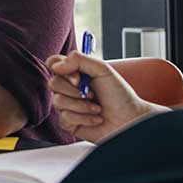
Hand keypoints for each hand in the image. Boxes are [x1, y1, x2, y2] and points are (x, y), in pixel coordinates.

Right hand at [46, 51, 162, 141]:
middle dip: (75, 90)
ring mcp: (68, 106)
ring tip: (97, 108)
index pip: (53, 63)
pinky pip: (65, 118)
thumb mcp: (102, 69)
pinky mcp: (68, 123)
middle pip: (53, 83)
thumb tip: (56, 66)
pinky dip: (84, 118)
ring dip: (82, 106)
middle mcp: (69, 88)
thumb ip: (78, 60)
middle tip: (92, 94)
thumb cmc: (119, 95)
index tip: (78, 77)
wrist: (129, 119)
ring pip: (58, 102)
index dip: (61, 68)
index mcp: (75, 73)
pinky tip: (95, 119)